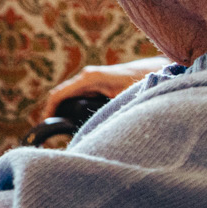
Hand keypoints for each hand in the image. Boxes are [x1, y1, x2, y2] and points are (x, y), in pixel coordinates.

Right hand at [36, 56, 167, 119]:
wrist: (160, 71)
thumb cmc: (144, 84)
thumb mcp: (124, 101)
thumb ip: (107, 113)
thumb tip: (96, 132)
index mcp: (89, 78)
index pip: (58, 95)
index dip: (49, 112)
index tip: (46, 128)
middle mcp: (88, 76)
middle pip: (62, 97)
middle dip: (56, 115)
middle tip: (56, 136)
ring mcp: (93, 79)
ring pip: (71, 98)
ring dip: (66, 113)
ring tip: (66, 132)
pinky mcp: (99, 84)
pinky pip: (80, 97)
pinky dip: (76, 109)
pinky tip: (80, 123)